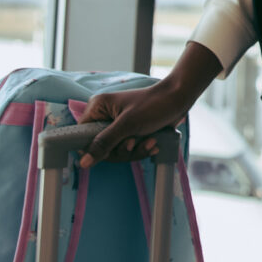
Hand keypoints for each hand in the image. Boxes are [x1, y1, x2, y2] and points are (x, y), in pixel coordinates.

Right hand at [82, 43, 220, 165]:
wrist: (179, 99)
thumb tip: (83, 162)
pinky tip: (154, 143)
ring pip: (116, 151)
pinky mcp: (130, 132)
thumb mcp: (127, 125)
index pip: (82, 136)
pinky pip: (129, 149)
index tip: (110, 150)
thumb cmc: (153, 105)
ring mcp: (118, 126)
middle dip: (121, 150)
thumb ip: (104, 143)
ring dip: (135, 150)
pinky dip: (142, 149)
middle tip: (134, 142)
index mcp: (97, 108)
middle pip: (101, 148)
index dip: (93, 148)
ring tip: (151, 141)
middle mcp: (104, 117)